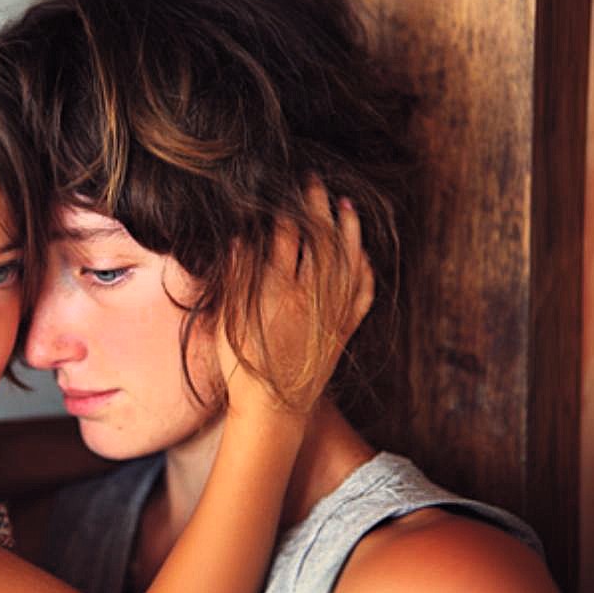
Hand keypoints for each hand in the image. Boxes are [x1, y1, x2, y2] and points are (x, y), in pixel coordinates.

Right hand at [218, 179, 375, 415]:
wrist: (273, 410)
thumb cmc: (242, 368)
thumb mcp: (228, 320)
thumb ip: (235, 277)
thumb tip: (240, 237)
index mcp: (278, 288)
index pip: (287, 235)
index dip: (285, 208)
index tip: (283, 188)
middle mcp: (311, 295)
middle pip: (320, 239)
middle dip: (317, 206)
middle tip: (313, 182)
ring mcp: (332, 311)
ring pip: (347, 260)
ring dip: (348, 229)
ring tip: (345, 205)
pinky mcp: (345, 329)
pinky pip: (362, 292)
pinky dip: (365, 269)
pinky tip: (362, 255)